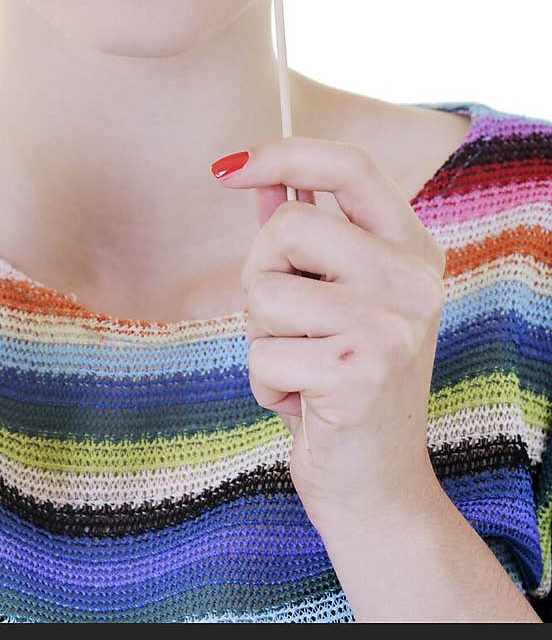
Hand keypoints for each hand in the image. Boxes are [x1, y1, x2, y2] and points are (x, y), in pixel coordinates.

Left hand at [214, 136, 446, 529]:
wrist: (376, 486)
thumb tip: (255, 172)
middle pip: (290, 226)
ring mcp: (393, 325)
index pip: (351, 166)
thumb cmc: (341, 382)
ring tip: (302, 368)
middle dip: (261, 275)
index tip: (225, 167)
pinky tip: (304, 403)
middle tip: (289, 326)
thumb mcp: (328, 297)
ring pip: (265, 293)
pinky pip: (264, 353)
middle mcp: (414, 280)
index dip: (285, 153)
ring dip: (262, 338)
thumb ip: (301, 234)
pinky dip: (266, 383)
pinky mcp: (360, 372)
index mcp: (413, 249)